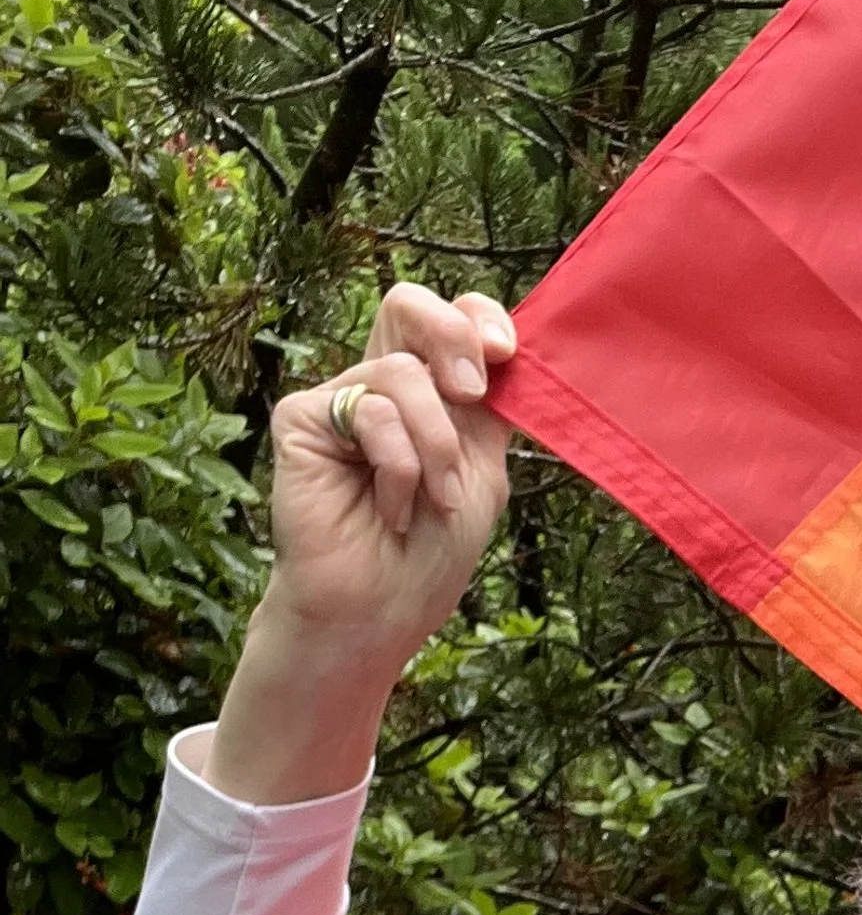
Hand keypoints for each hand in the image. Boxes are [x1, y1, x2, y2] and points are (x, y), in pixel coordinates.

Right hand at [206, 283, 516, 804]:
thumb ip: (489, 406)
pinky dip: (398, 466)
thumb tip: (503, 343)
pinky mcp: (303, 418)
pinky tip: (390, 510)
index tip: (505, 353)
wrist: (380, 609)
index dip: (479, 317)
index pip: (451, 318)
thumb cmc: (430, 553)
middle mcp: (382, 386)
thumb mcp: (482, 471)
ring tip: (433, 502)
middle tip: (471, 393)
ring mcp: (341, 398)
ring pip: (402, 372)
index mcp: (431, 393)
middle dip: (451, 337)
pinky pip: (370, 409)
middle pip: (406, 304)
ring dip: (436, 446)